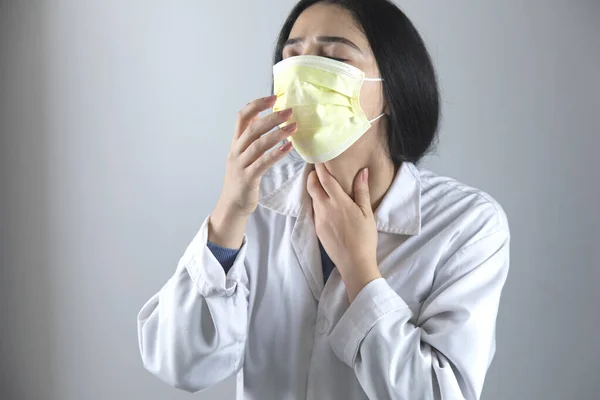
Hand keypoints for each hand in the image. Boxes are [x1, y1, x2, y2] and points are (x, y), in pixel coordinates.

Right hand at [209, 96, 296, 247]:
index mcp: (236, 142)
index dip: (257, 104)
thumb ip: (251, 137)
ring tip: (293, 127)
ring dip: (277, 133)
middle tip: (289, 111)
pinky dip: (276, 153)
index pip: (242, 116)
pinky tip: (288, 147)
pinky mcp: (248, 178)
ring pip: (258, 144)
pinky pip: (263, 163)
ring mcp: (241, 164)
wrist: (232, 204)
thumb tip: (262, 116)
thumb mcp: (244, 154)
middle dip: (272, 117)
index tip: (273, 97)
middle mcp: (236, 150)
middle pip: (253, 128)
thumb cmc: (242, 177)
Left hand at [307, 164, 381, 300]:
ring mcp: (319, 218)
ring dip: (314, 188)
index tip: (318, 156)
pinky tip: (324, 202)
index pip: (325, 178)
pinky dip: (317, 201)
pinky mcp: (317, 228)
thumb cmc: (364, 237)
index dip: (320, 166)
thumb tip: (362, 171)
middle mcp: (325, 208)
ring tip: (320, 183)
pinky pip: (314, 210)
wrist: (354, 262)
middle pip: (312, 185)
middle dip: (313, 175)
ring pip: (312, 197)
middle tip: (317, 167)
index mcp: (338, 201)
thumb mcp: (367, 213)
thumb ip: (361, 191)